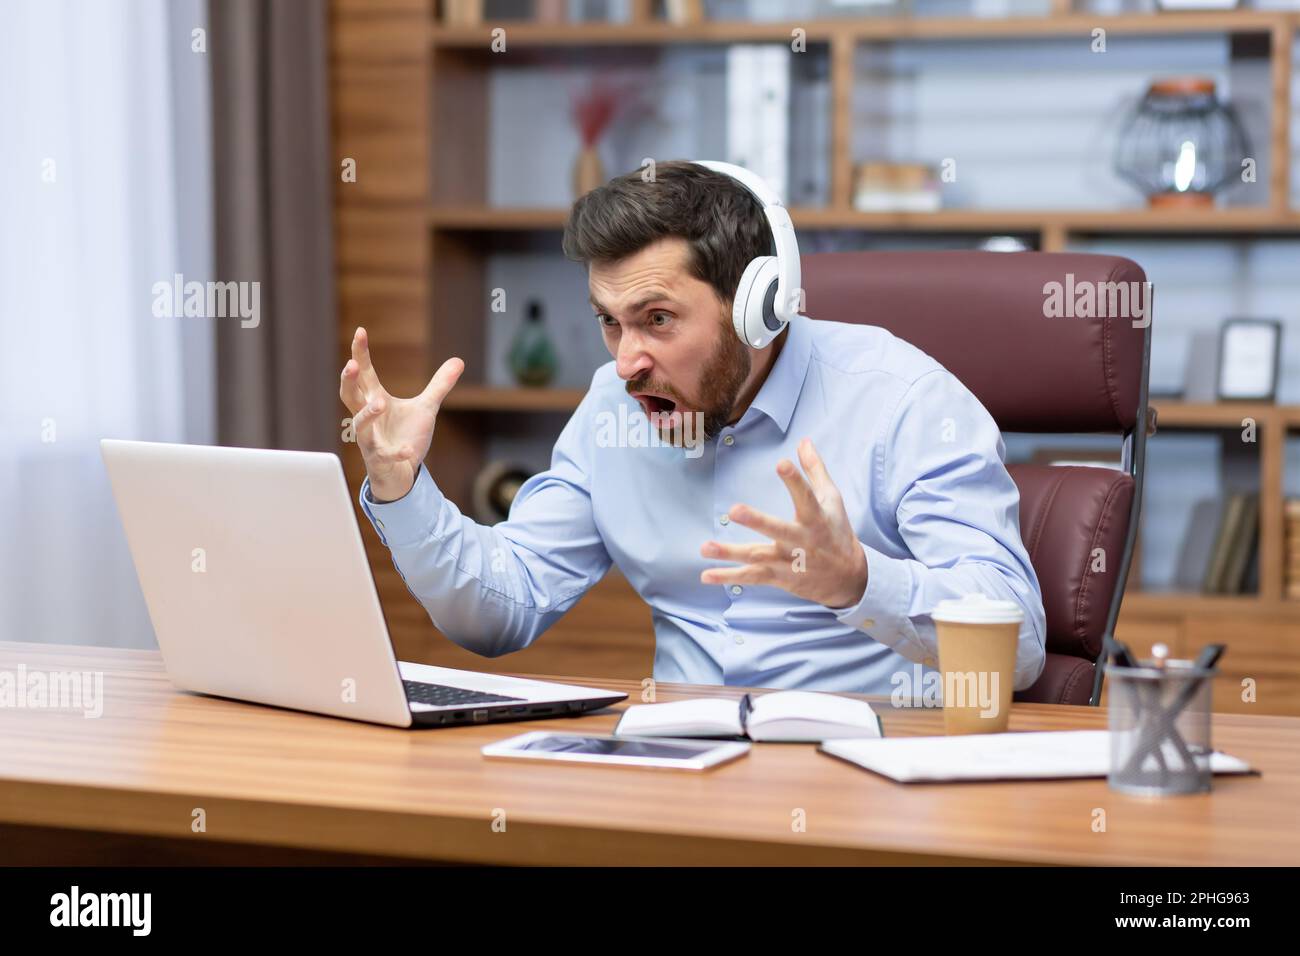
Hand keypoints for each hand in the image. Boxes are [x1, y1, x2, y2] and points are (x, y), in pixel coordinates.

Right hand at [339, 327, 463, 501]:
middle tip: (351, 365)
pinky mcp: (381, 460)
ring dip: (368, 414)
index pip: (364, 374)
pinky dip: (397, 452)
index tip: (361, 331)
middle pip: (349, 396)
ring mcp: (371, 440)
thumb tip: (458, 360)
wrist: (401, 474)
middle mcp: (368, 419)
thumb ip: (439, 385)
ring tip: (380, 403)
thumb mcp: (425, 408)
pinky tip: (409, 450)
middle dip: (348, 381)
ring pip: (360, 426)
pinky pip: (385, 456)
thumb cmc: (405, 437)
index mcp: (375, 401)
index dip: (361, 354)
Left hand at [699, 438, 867, 608]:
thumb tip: (804, 441)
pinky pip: (751, 577)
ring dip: (730, 553)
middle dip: (757, 521)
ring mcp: (788, 561)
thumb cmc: (837, 532)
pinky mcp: (779, 577)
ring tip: (705, 547)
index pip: (805, 497)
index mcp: (816, 518)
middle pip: (777, 530)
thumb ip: (815, 470)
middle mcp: (801, 540)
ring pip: (757, 556)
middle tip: (734, 510)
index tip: (782, 463)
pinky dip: (729, 577)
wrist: (849, 580)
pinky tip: (706, 575)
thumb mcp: (832, 500)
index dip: (795, 480)